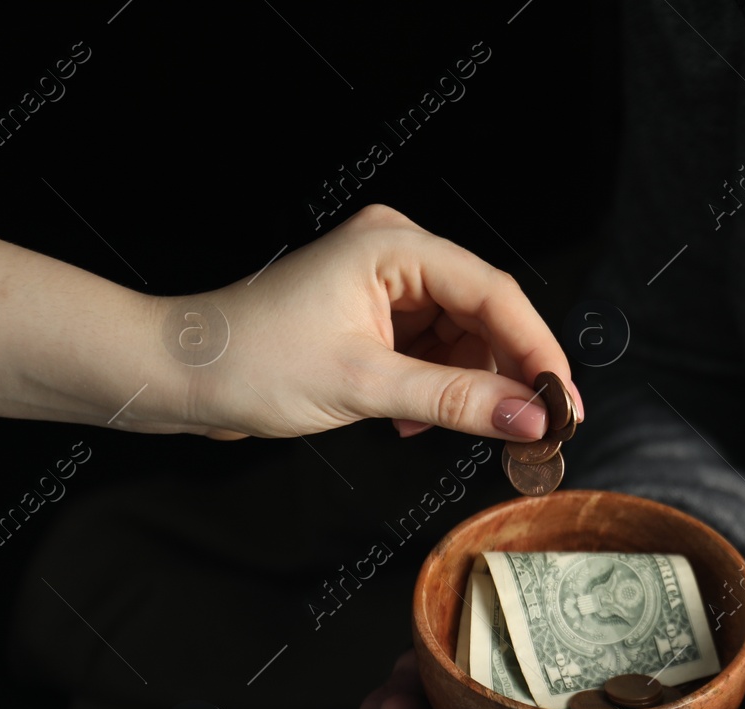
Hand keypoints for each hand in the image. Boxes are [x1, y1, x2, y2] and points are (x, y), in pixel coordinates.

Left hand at [178, 204, 579, 440]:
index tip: (564, 403)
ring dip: (470, 387)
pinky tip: (412, 418)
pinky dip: (438, 389)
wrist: (180, 374)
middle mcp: (398, 253)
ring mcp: (388, 285)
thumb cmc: (251, 361)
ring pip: (466, 337)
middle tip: (537, 427)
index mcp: (394, 245)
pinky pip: (437, 351)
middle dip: (509, 373)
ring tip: (451, 427)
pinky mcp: (379, 316)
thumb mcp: (363, 386)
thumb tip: (530, 417)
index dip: (536, 351)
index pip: (494, 294)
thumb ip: (455, 400)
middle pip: (487, 313)